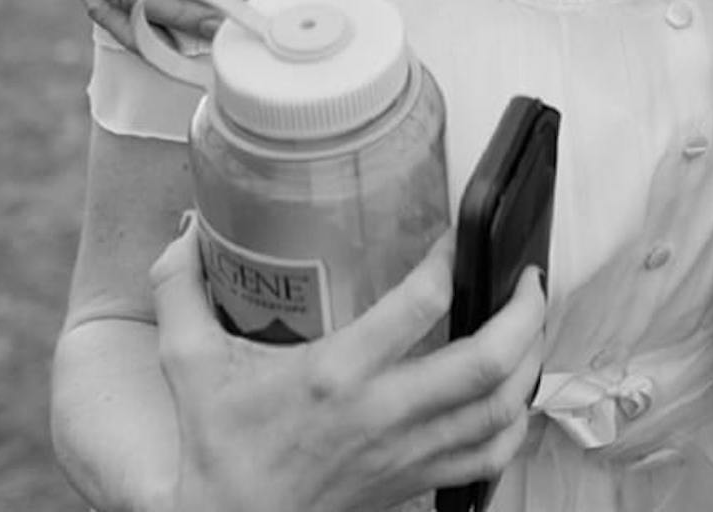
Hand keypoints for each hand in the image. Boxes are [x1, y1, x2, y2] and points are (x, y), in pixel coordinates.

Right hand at [152, 221, 545, 511]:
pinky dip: (516, 422)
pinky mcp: (415, 482)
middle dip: (523, 313)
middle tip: (529, 275)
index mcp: (334, 375)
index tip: (459, 230)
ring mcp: (406, 454)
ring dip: (530, 361)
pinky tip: (516, 392)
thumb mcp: (190, 366)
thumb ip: (180, 293)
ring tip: (531, 323)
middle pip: (484, 362)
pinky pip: (490, 457)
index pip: (418, 305)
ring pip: (500, 409)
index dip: (450, 258)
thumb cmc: (217, 451)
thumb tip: (183, 234)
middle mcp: (382, 415)